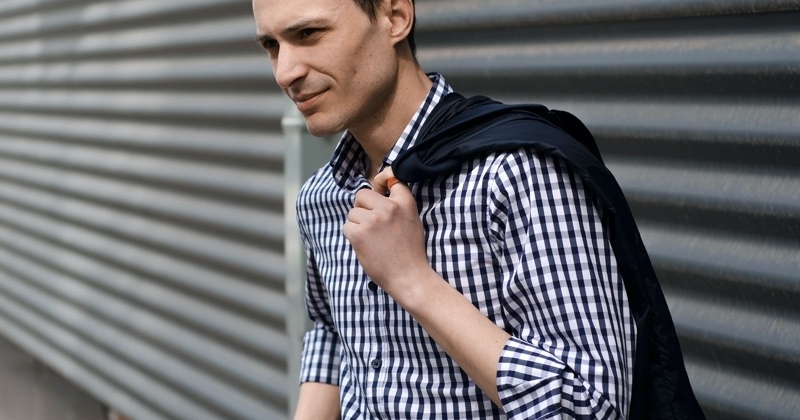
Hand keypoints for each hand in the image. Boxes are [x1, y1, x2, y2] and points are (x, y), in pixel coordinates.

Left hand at [342, 168, 430, 296]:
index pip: (390, 178)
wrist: (409, 276)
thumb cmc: (411, 251)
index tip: (380, 188)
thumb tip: (379, 187)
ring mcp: (372, 220)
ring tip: (371, 238)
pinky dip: (352, 236)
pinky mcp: (359, 234)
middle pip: (362, 195)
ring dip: (357, 224)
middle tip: (371, 223)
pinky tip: (365, 245)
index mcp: (404, 203)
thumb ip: (398, 203)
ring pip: (352, 212)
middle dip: (362, 207)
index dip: (381, 182)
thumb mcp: (412, 219)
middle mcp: (388, 208)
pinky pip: (347, 227)